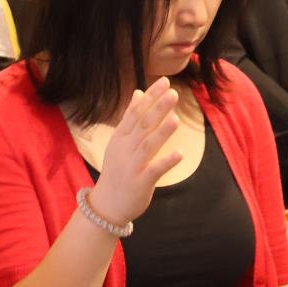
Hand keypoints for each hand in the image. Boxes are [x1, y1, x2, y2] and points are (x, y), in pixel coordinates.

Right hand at [89, 78, 180, 226]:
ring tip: (176, 119)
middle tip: (173, 93)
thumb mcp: (120, 141)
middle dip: (157, 109)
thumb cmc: (117, 170)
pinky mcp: (140, 183)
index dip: (150, 97)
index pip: (136, 112)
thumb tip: (139, 92)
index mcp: (121, 137)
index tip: (165, 82)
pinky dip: (166, 162)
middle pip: (142, 126)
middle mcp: (125, 149)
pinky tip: (180, 154)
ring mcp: (132, 166)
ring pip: (147, 146)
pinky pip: (153, 171)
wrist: (107, 204)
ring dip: (161, 133)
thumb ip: (130, 117)